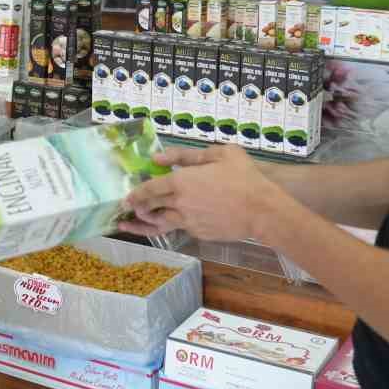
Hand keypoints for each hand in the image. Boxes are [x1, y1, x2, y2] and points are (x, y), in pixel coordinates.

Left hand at [122, 145, 281, 242]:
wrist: (263, 211)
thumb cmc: (244, 177)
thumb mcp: (220, 154)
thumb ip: (187, 155)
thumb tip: (159, 158)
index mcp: (182, 182)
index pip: (149, 189)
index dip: (134, 193)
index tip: (125, 197)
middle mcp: (180, 204)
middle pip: (150, 208)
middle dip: (136, 209)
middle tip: (126, 210)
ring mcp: (189, 221)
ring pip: (161, 224)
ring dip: (145, 224)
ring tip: (132, 225)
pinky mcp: (199, 234)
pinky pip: (181, 228)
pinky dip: (171, 226)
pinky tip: (171, 224)